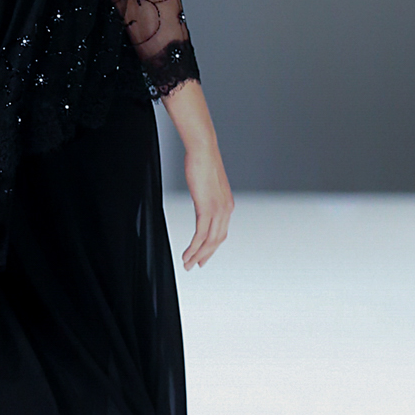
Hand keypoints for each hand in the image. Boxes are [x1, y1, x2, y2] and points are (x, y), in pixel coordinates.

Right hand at [160, 78, 233, 267]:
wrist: (204, 150)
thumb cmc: (203, 162)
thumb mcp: (207, 183)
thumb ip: (206, 195)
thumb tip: (201, 196)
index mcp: (227, 205)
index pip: (221, 232)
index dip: (212, 247)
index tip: (203, 256)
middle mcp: (226, 210)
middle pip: (217, 240)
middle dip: (205, 255)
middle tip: (195, 265)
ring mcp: (218, 210)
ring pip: (209, 241)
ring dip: (198, 255)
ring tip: (187, 264)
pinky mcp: (207, 208)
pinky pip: (201, 235)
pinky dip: (194, 248)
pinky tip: (187, 254)